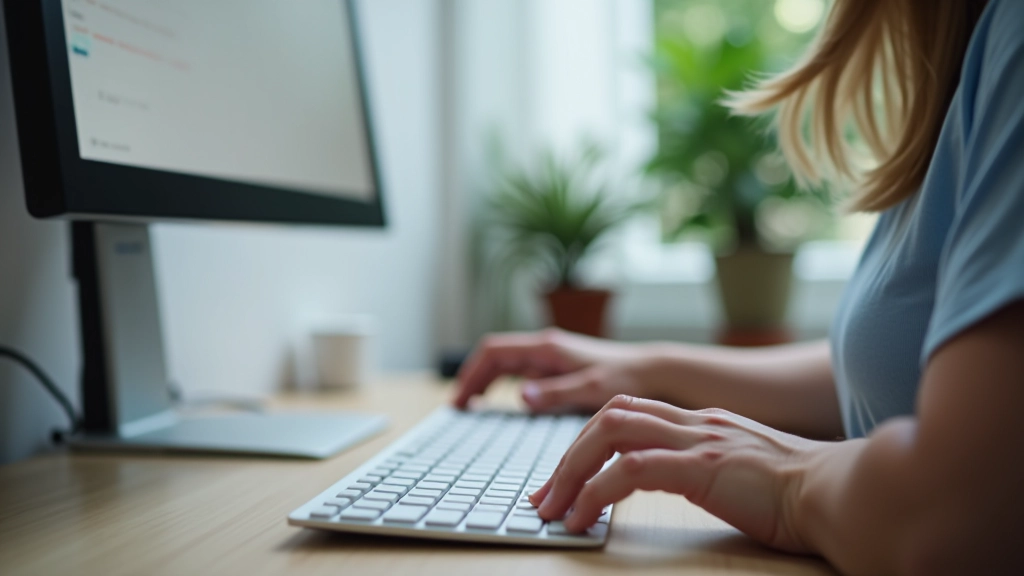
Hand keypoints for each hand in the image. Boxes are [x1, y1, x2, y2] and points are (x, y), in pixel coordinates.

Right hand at [453, 329, 652, 411]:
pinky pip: (520, 371)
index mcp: (547, 347)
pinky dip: (503, 384)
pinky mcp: (558, 367)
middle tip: (458, 406)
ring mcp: (550, 356)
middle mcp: (545, 347)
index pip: (494, 351)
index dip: (472, 373)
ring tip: (471, 406)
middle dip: (473, 378)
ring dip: (485, 381)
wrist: (652, 370)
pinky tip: (500, 403)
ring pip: (506, 363)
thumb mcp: (591, 389)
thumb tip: (519, 397)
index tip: (460, 398)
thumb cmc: (626, 377)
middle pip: (494, 356)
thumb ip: (555, 393)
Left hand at [529, 395, 820, 553]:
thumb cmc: (803, 492)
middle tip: (544, 498)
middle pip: (608, 417)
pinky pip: (631, 469)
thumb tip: (682, 479)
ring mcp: (697, 440)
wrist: (843, 493)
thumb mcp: (743, 468)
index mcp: (701, 421)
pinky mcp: (702, 467)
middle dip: (566, 457)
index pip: (628, 413)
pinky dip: (597, 491)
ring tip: (554, 510)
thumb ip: (709, 464)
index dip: (587, 443)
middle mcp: (693, 422)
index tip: (564, 481)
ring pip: (610, 434)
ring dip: (571, 472)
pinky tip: (584, 517)